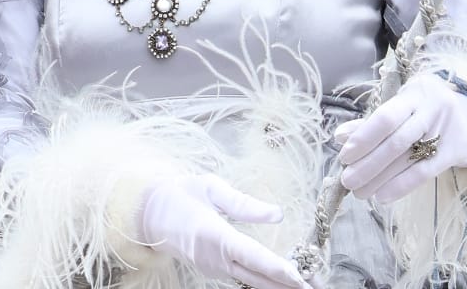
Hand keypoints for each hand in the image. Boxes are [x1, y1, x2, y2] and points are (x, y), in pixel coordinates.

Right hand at [138, 166, 306, 288]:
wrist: (151, 212)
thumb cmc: (183, 193)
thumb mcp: (212, 187)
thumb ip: (244, 203)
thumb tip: (278, 213)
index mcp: (214, 235)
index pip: (251, 255)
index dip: (276, 268)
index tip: (298, 277)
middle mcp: (214, 259)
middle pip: (256, 277)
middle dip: (286, 284)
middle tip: (315, 286)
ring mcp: (213, 268)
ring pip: (251, 281)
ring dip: (278, 285)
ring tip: (307, 285)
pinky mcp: (214, 270)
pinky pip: (243, 278)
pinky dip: (264, 282)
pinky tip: (282, 282)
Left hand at [335, 72, 466, 203]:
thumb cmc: (427, 111)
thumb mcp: (404, 107)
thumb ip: (373, 122)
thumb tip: (339, 137)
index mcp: (414, 92)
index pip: (386, 115)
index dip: (363, 137)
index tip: (345, 156)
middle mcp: (432, 107)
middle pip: (395, 140)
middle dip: (368, 163)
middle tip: (348, 181)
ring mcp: (446, 128)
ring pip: (408, 157)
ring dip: (379, 178)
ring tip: (360, 192)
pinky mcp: (457, 150)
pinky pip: (425, 172)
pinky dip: (401, 186)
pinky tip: (383, 196)